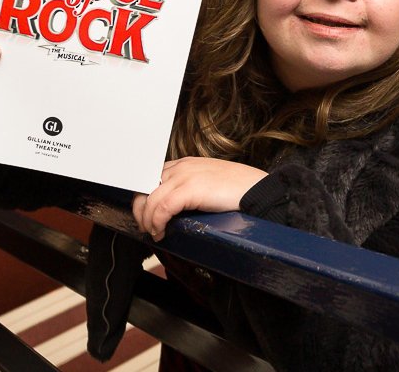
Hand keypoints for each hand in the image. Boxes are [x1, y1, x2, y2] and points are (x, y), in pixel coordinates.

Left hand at [132, 157, 267, 240]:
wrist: (257, 190)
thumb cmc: (238, 190)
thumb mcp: (207, 184)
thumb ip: (189, 189)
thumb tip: (172, 209)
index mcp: (184, 164)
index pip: (151, 179)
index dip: (144, 199)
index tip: (146, 216)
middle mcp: (181, 167)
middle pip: (145, 188)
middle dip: (141, 211)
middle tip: (146, 228)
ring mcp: (184, 176)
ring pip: (150, 200)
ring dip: (147, 220)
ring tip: (155, 233)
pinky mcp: (190, 189)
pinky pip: (161, 208)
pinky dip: (157, 222)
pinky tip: (161, 231)